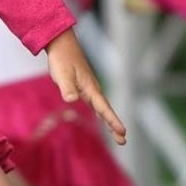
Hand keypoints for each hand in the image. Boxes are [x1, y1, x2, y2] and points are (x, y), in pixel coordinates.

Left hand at [45, 29, 126, 144]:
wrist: (61, 43)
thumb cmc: (61, 58)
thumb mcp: (62, 74)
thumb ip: (67, 87)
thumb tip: (72, 100)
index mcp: (90, 87)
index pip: (103, 108)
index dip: (112, 121)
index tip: (122, 132)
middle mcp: (93, 89)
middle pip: (106, 110)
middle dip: (114, 126)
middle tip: (123, 141)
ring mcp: (90, 88)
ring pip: (102, 108)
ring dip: (110, 121)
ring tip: (118, 136)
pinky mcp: (84, 86)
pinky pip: (96, 104)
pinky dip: (103, 113)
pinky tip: (103, 119)